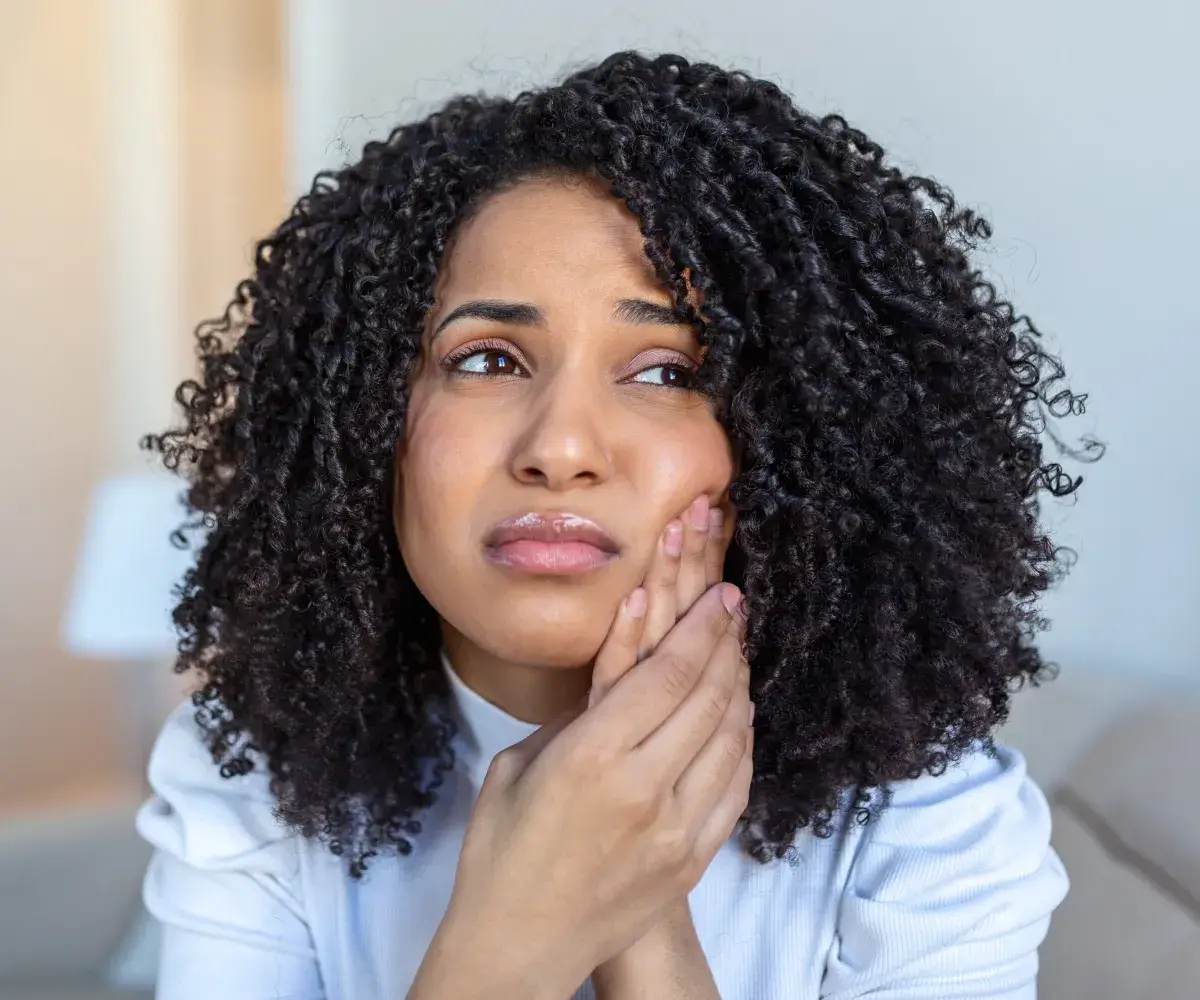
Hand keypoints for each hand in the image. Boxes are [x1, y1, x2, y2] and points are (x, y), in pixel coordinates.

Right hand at [418, 513, 749, 999]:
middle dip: (727, 643)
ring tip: (737, 652)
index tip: (718, 596)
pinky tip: (737, 717)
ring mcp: (676, 828)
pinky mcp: (693, 860)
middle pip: (709, 697)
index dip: (700, 626)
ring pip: (731, 738)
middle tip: (734, 608)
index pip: (667, 672)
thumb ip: (573, 714)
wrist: (518, 946)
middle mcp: (643, 786)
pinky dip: (742, 743)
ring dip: (739, 687)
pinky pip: (735, 787)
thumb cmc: (500, 851)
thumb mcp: (516, 765)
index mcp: (590, 755)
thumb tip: (617, 664)